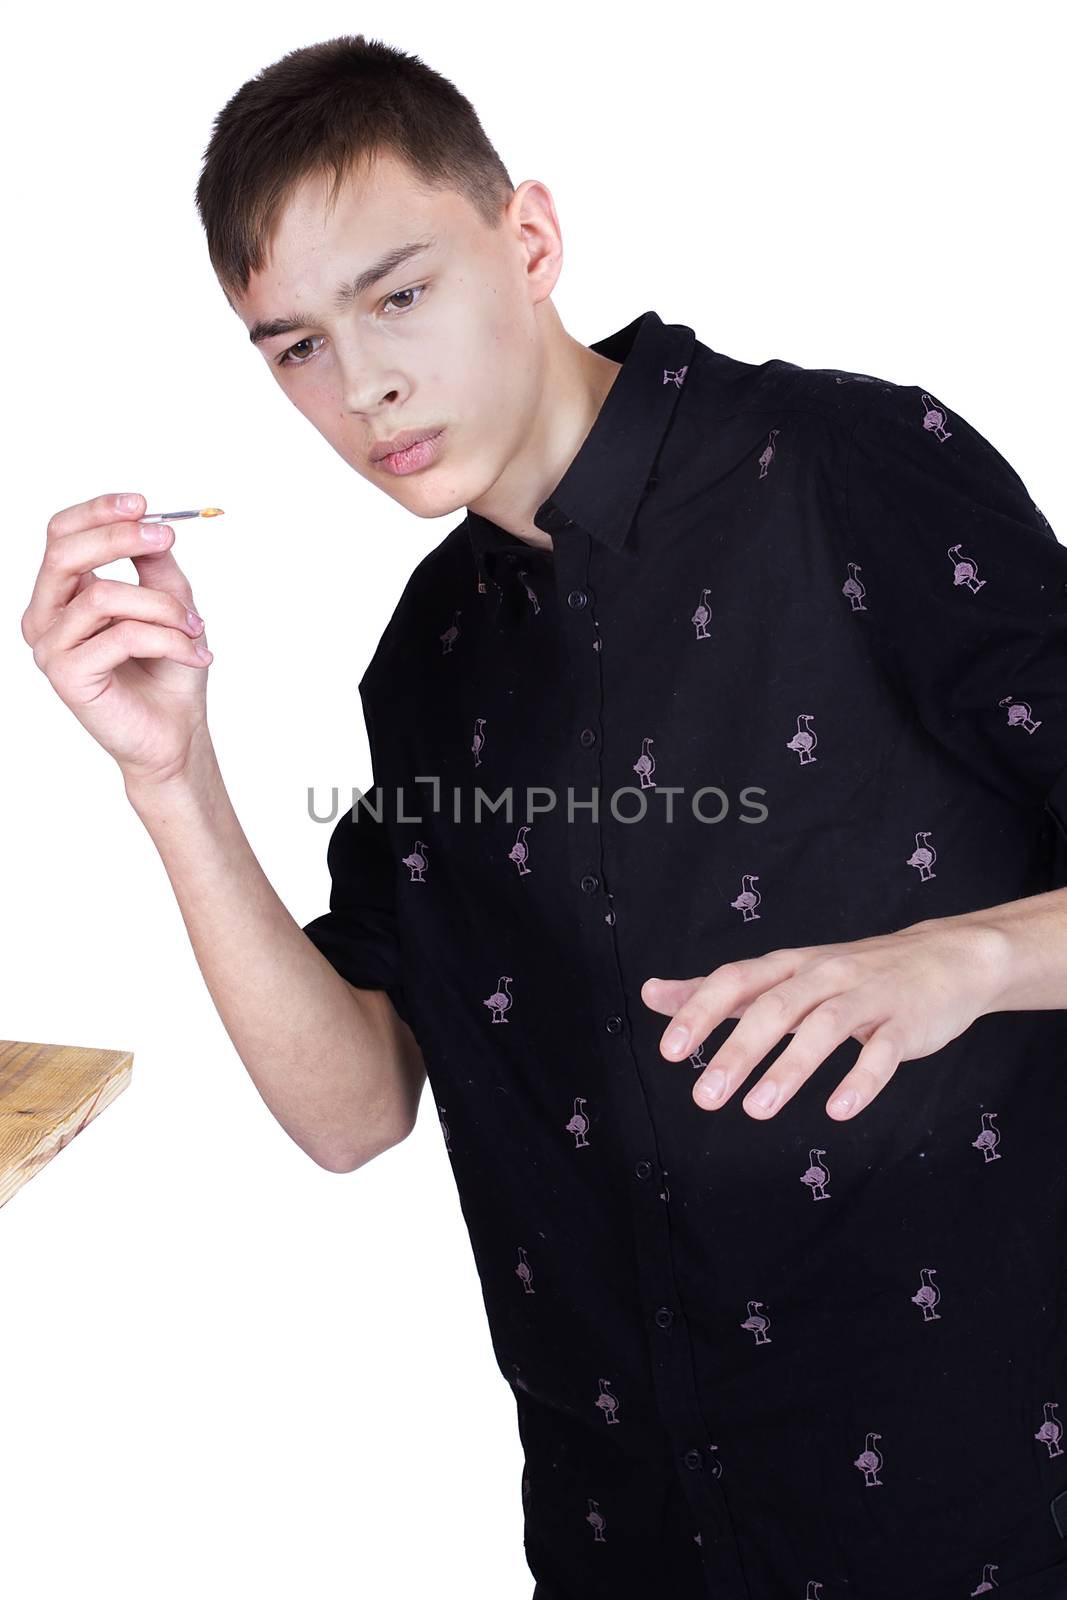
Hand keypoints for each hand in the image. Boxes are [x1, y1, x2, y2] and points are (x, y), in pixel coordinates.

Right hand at [21, 492, 213, 788]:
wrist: (176, 733)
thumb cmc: (168, 671)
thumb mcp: (169, 603)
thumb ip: (154, 564)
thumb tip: (151, 525)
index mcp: (62, 595)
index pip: (60, 535)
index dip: (98, 512)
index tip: (144, 505)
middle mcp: (45, 617)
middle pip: (65, 554)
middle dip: (119, 538)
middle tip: (166, 539)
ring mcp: (50, 647)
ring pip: (104, 595)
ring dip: (163, 606)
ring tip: (196, 628)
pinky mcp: (66, 675)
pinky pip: (121, 636)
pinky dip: (168, 639)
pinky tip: (196, 655)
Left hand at [640, 918, 1002, 1120]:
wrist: (948, 956)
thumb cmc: (853, 974)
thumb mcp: (783, 976)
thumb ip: (720, 991)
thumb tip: (652, 994)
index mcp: (789, 964)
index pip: (735, 980)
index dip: (701, 1012)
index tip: (669, 1051)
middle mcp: (824, 973)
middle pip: (775, 1007)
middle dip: (737, 1051)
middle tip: (705, 1098)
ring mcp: (868, 995)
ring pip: (824, 1027)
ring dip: (789, 1069)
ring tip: (757, 1110)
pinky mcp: (907, 1022)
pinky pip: (884, 1051)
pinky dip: (861, 1079)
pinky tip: (838, 1111)